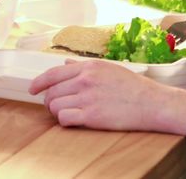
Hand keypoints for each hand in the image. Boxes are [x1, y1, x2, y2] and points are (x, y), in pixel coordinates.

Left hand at [29, 60, 167, 130]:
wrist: (153, 103)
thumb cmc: (134, 87)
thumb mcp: (109, 69)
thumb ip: (84, 67)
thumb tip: (66, 63)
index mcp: (89, 67)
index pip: (53, 73)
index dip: (38, 82)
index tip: (32, 89)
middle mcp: (85, 80)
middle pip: (51, 92)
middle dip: (49, 101)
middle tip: (56, 106)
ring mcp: (87, 97)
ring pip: (55, 105)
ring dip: (57, 111)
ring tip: (68, 113)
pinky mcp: (92, 115)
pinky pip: (64, 118)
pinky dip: (64, 121)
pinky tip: (73, 120)